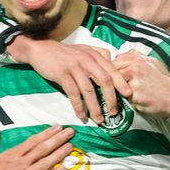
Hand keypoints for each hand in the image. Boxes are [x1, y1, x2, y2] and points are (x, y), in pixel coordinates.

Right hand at [0, 125, 73, 169]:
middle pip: (42, 149)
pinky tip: (64, 169)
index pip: (32, 141)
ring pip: (45, 163)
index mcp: (10, 155)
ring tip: (71, 147)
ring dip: (59, 154)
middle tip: (70, 132)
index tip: (57, 128)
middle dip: (58, 140)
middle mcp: (20, 163)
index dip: (46, 134)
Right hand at [9, 38, 131, 123]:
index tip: (128, 95)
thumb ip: (98, 58)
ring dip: (95, 107)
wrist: (41, 49)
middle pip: (104, 81)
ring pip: (89, 90)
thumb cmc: (64, 53)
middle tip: (114, 113)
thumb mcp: (84, 50)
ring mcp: (74, 67)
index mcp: (95, 56)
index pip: (112, 70)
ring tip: (99, 120)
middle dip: (111, 99)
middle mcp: (87, 60)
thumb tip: (112, 68)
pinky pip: (73, 93)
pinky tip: (81, 116)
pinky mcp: (62, 74)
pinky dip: (78, 106)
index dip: (121, 83)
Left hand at [113, 51, 169, 131]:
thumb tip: (118, 58)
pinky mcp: (134, 93)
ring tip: (134, 95)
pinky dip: (129, 101)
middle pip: (113, 73)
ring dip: (121, 91)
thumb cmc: (164, 84)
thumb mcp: (152, 64)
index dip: (114, 72)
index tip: (117, 79)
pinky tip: (140, 101)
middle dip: (115, 83)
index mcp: (139, 58)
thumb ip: (135, 59)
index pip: (115, 62)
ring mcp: (134, 79)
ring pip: (116, 85)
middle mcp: (136, 65)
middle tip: (122, 90)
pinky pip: (124, 98)